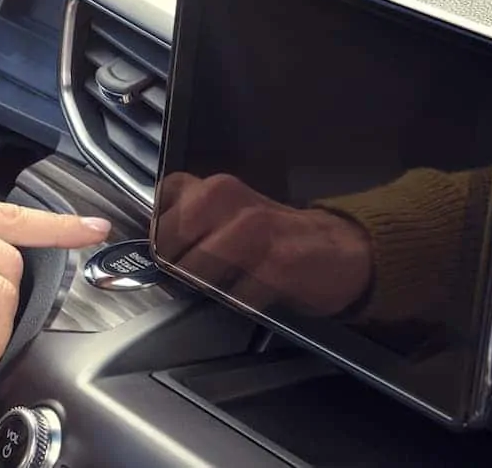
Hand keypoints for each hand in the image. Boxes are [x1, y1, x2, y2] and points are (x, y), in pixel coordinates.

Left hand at [157, 173, 370, 315]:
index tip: (164, 250)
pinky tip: (252, 295)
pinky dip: (238, 302)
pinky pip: (235, 295)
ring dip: (204, 285)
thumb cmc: (276, 237)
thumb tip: (151, 248)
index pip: (162, 201)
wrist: (340, 250)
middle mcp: (231, 201)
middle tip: (189, 277)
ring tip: (223, 285)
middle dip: (173, 265)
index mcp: (215, 189)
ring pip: (197, 267)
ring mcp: (255, 230)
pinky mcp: (277, 264)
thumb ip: (191, 219)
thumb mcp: (231, 214)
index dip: (158, 233)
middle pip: (169, 238)